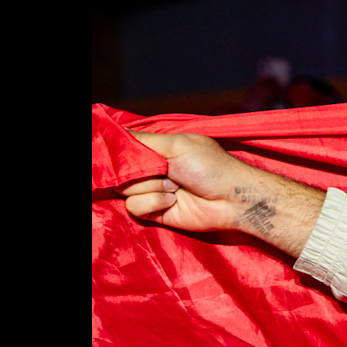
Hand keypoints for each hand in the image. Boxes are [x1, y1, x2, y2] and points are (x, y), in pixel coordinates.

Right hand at [120, 131, 325, 256]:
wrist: (232, 199)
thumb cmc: (211, 167)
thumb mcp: (177, 144)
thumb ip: (143, 140)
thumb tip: (114, 134)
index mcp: (156, 150)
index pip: (123, 148)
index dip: (120, 152)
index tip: (127, 154)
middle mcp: (150, 170)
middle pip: (119, 170)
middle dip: (141, 170)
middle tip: (166, 170)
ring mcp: (151, 191)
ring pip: (124, 189)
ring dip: (151, 187)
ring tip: (175, 186)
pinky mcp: (153, 212)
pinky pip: (133, 207)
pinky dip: (153, 203)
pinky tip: (173, 201)